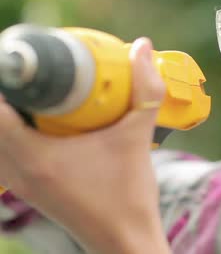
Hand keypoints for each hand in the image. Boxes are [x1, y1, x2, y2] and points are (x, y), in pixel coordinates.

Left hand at [0, 38, 170, 253]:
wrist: (125, 240)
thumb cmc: (129, 196)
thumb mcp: (138, 137)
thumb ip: (145, 91)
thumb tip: (142, 48)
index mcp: (37, 156)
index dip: (4, 82)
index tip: (20, 63)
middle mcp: (19, 170)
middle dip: (8, 96)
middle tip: (30, 74)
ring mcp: (20, 183)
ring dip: (6, 115)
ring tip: (32, 96)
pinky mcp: (28, 189)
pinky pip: (4, 155)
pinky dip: (10, 134)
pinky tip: (37, 124)